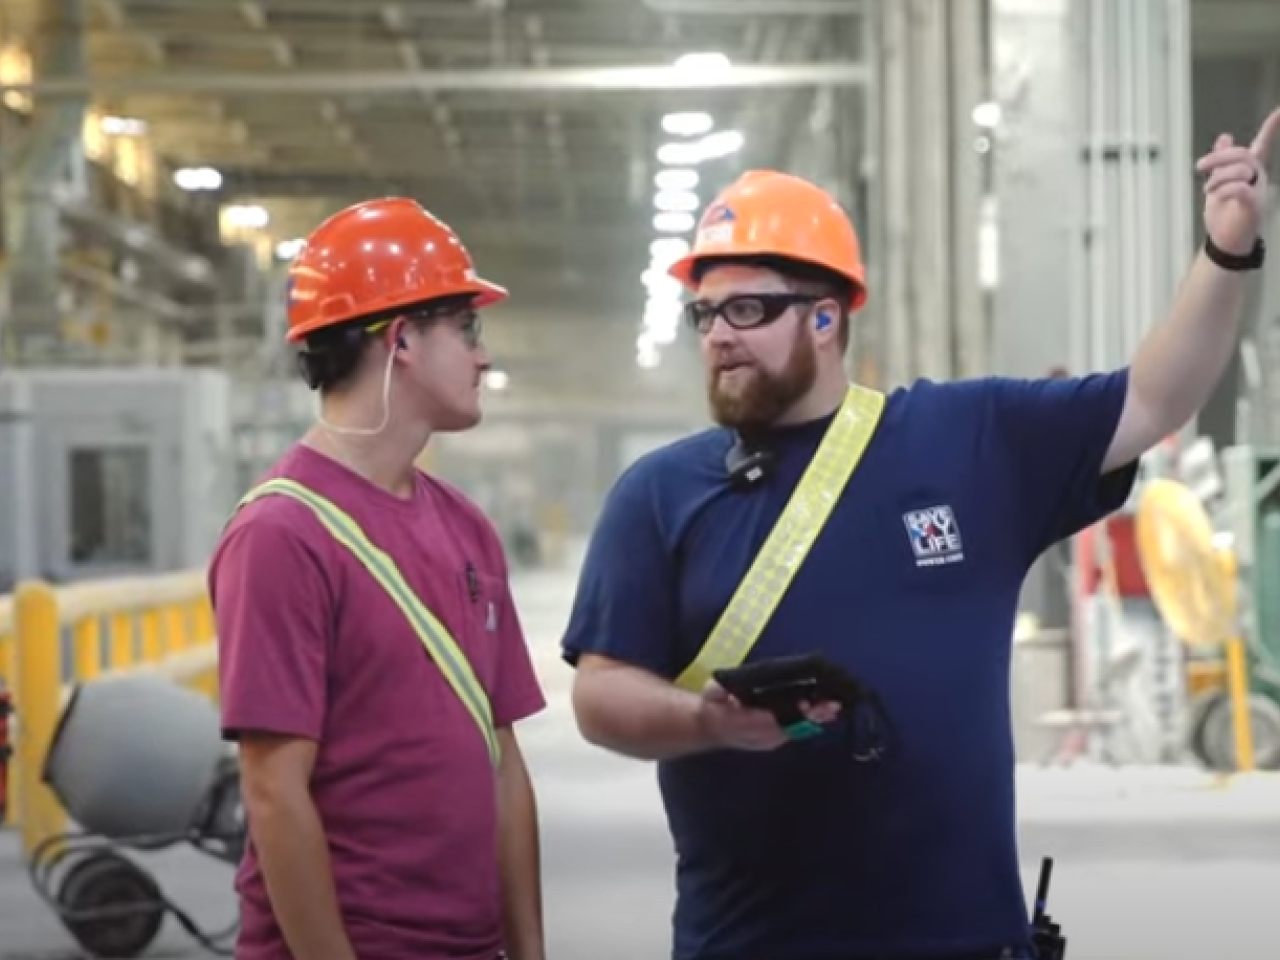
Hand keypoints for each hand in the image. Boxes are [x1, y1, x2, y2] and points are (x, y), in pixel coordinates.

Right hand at [696, 680, 840, 751]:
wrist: (711, 727)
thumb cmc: (715, 707)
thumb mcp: (711, 694)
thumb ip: (716, 691)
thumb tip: (719, 689)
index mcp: (746, 724)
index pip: (771, 721)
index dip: (789, 714)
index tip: (805, 705)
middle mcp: (762, 736)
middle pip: (791, 727)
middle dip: (812, 717)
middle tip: (832, 705)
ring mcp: (771, 739)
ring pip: (797, 730)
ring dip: (817, 719)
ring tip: (835, 707)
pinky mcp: (777, 738)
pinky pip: (797, 730)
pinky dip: (812, 721)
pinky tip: (826, 713)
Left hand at [1196, 107, 1279, 255]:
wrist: (1225, 242)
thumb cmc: (1224, 215)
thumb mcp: (1219, 183)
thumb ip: (1222, 161)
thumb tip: (1224, 137)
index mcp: (1250, 170)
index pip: (1262, 144)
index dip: (1272, 127)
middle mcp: (1258, 177)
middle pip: (1243, 154)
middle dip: (1218, 158)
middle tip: (1199, 167)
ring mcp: (1258, 191)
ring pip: (1240, 169)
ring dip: (1217, 178)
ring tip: (1208, 191)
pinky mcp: (1254, 205)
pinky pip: (1241, 188)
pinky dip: (1224, 190)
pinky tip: (1217, 196)